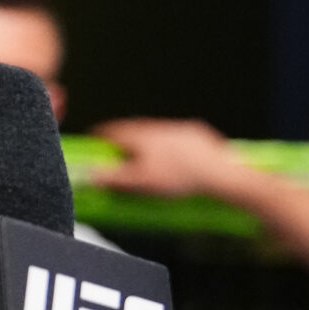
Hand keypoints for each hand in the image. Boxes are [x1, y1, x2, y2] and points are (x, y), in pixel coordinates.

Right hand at [90, 118, 246, 200]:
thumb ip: (113, 178)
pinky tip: (178, 158)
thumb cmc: (179, 178)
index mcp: (142, 137)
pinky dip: (174, 145)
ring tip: (151, 157)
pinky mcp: (198, 134)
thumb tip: (89, 175)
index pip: (114, 131)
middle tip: (123, 151)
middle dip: (128, 139)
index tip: (97, 137)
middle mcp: (159, 127)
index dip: (102, 135)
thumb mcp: (140, 182)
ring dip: (152, 142)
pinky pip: (180, 136)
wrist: (219, 174)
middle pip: (136, 130)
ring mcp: (180, 129)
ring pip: (159, 132)